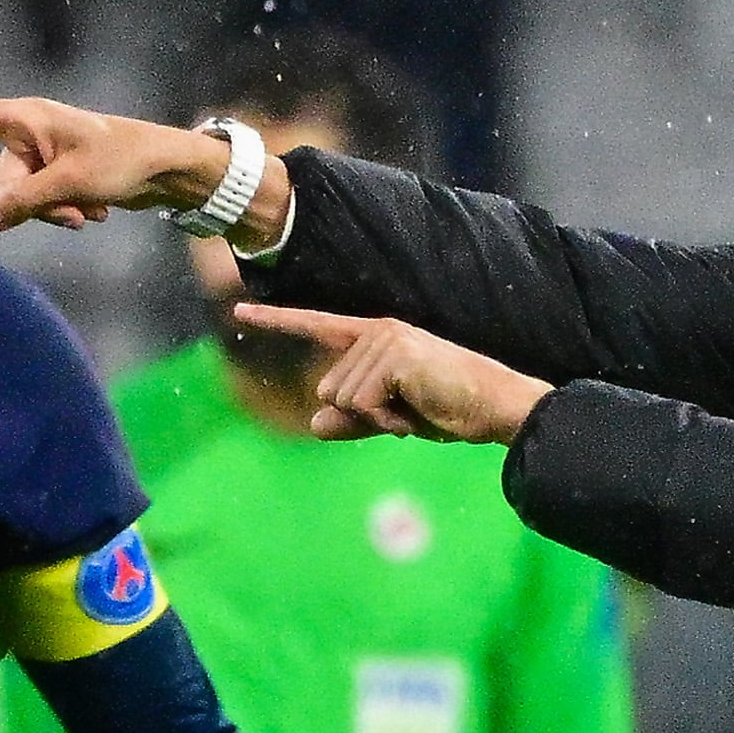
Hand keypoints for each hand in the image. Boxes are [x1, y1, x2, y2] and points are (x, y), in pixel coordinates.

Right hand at [0, 93, 291, 246]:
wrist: (164, 168)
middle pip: (0, 184)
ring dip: (54, 214)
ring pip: (21, 202)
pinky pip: (41, 206)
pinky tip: (95, 210)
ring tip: (90, 210)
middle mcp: (26, 133)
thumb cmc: (121, 161)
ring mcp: (40, 156)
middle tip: (75, 210)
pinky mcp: (54, 176)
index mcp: (24, 118)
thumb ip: (25, 201)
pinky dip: (65, 213)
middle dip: (34, 206)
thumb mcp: (70, 183)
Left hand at [230, 304, 552, 445]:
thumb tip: (313, 423)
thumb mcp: (391, 419)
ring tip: (417, 408)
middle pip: (329, 389)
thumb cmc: (448, 410)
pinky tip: (416, 410)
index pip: (317, 327)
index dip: (276, 320)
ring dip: (378, 419)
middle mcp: (377, 331)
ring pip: (343, 399)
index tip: (240, 310)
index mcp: (374, 339)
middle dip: (364, 415)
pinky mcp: (395, 356)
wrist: (493, 408)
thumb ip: (352, 421)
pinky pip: (361, 404)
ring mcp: (386, 340)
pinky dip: (386, 420)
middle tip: (408, 411)